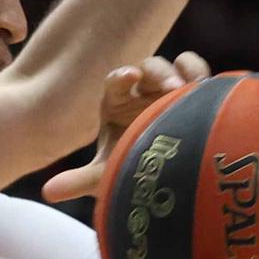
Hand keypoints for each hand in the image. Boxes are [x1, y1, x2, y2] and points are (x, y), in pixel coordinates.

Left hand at [42, 51, 209, 203]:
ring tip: (195, 87)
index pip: (117, 82)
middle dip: (159, 73)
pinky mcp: (195, 93)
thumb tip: (48, 193)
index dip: (122, 77)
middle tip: (172, 88)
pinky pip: (196, 71)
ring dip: (185, 71)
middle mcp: (143, 91)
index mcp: (117, 103)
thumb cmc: (130, 172)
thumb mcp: (106, 177)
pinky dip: (200, 73)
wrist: (164, 180)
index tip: (130, 79)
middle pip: (149, 68)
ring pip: (176, 65)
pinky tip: (210, 88)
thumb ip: (79, 180)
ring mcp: (170, 89)